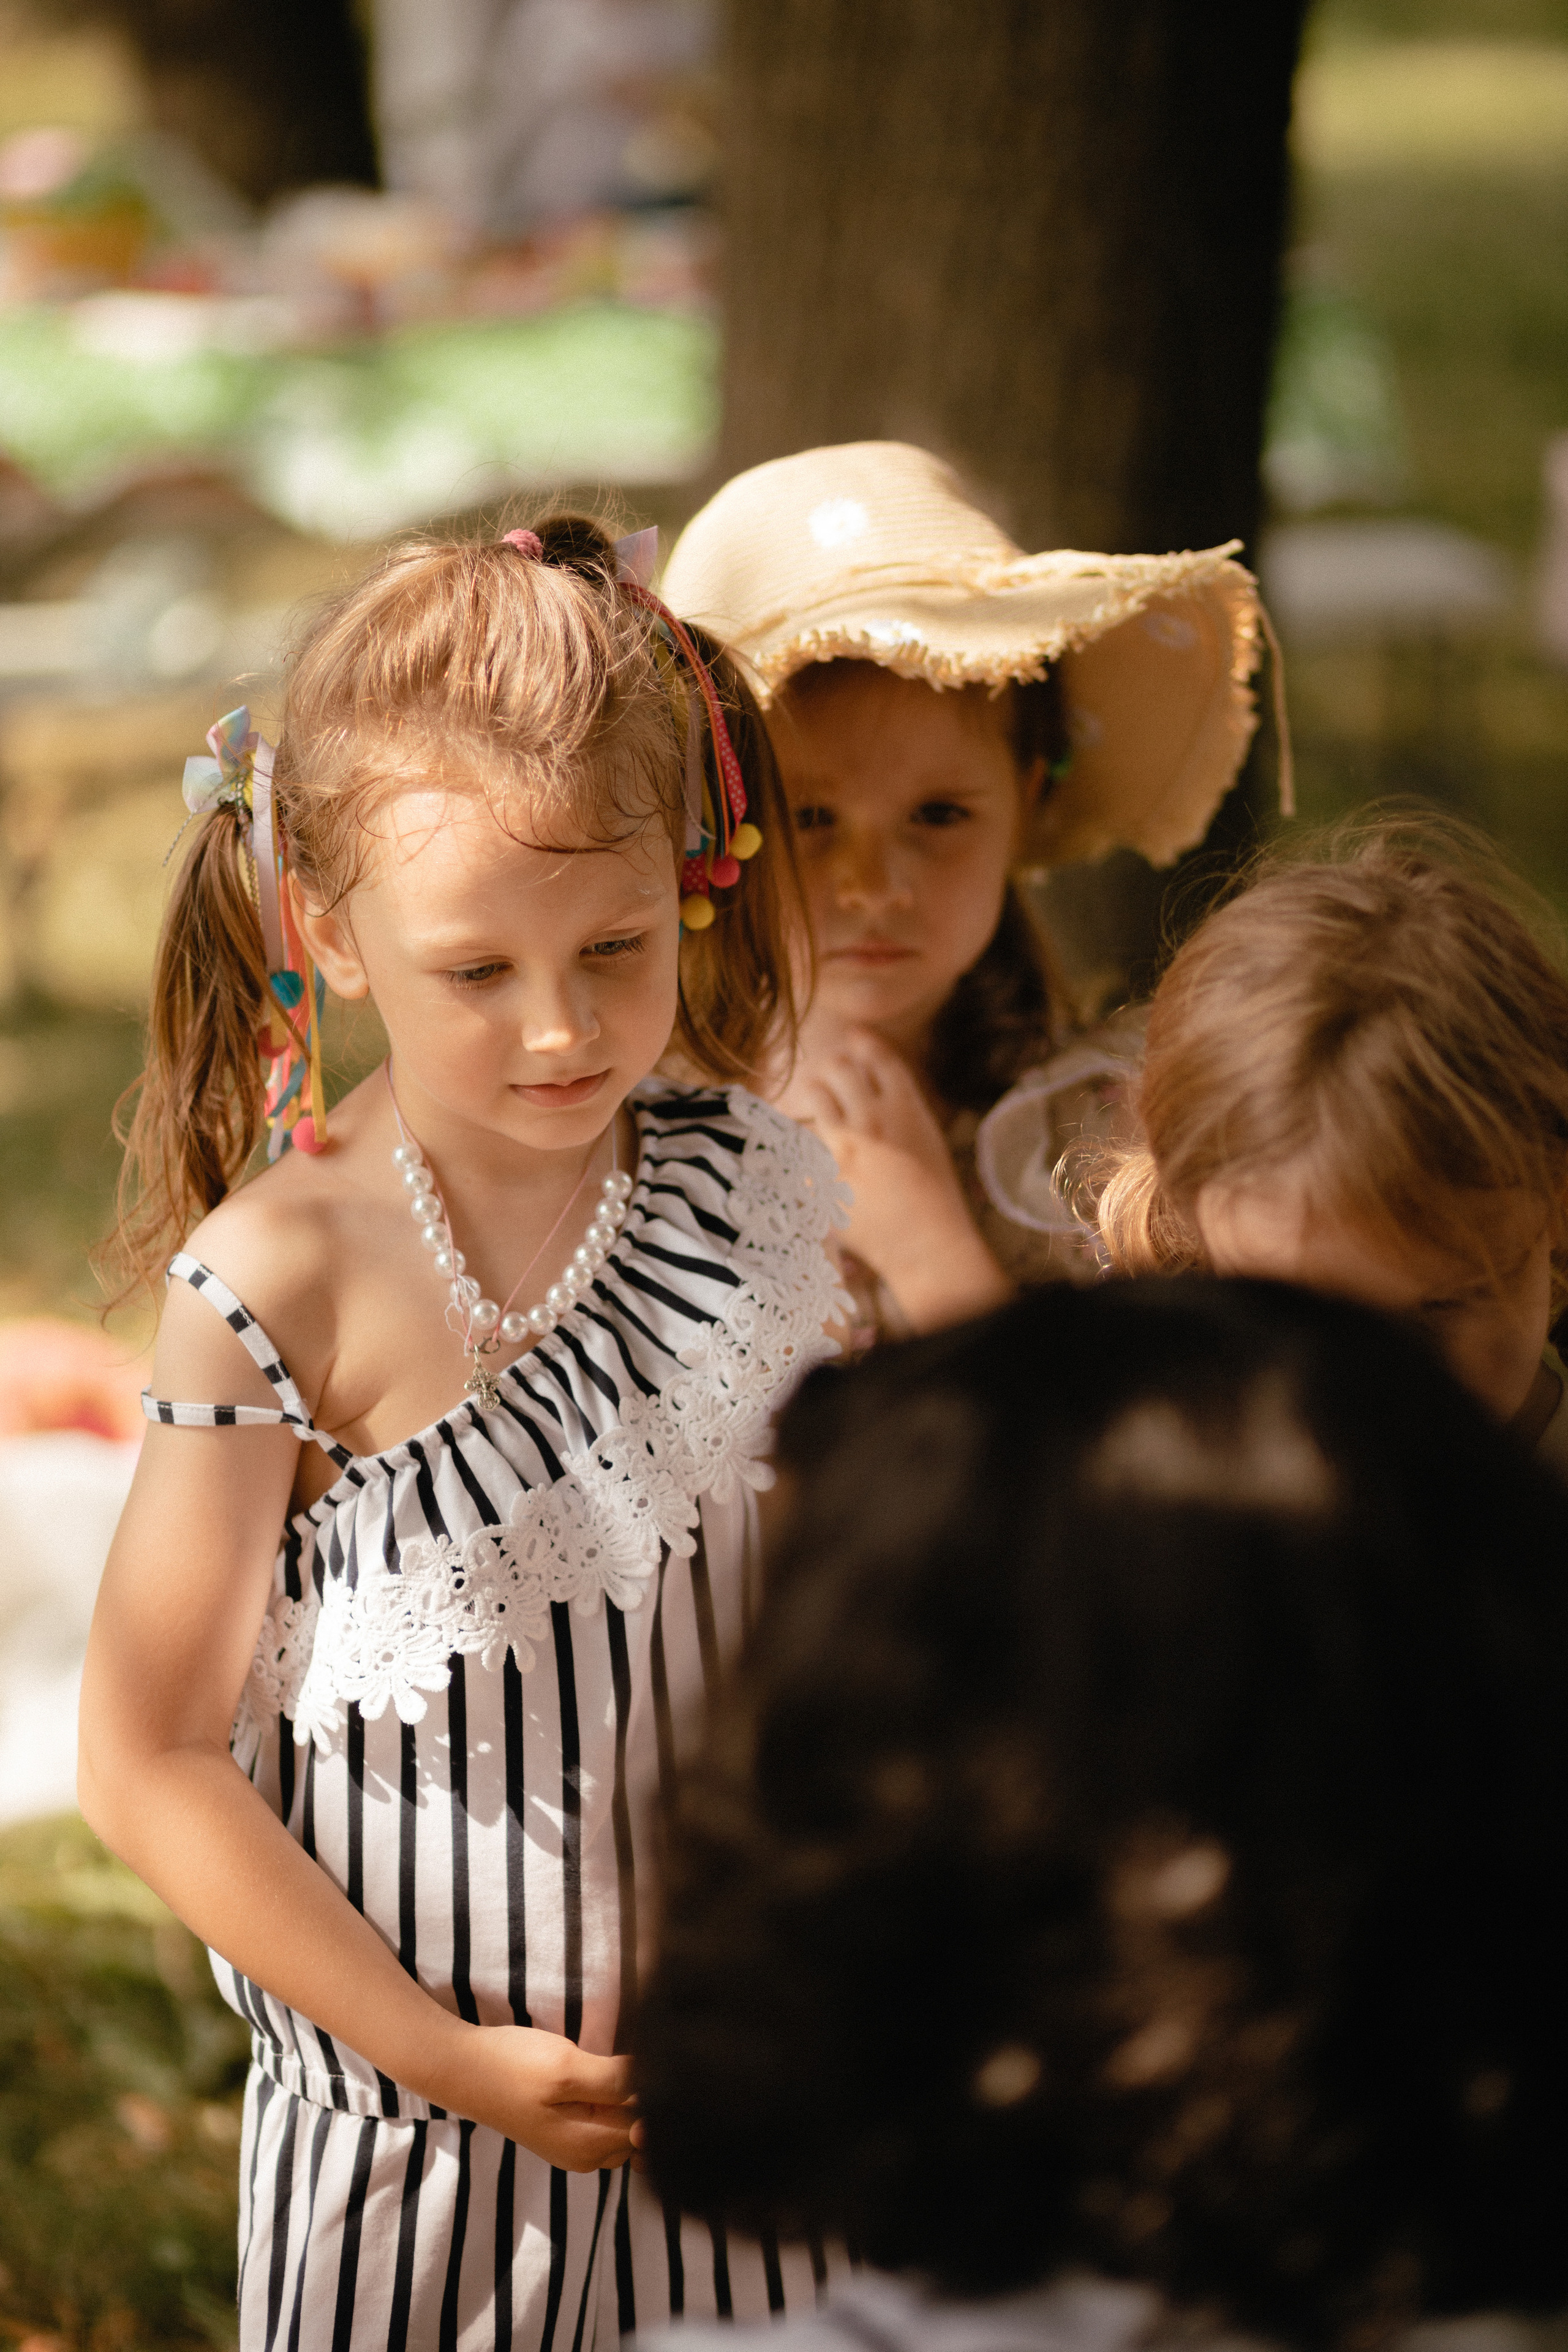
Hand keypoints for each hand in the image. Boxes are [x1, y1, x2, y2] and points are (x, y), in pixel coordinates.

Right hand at [435, 2022, 636, 2170]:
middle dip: (642, 2099)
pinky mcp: (565, 2131)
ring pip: (623, 2125)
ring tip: (608, 2066)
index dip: (655, 2094)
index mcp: (590, 2147)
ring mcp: (575, 2147)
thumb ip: (614, 2083)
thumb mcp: (567, 2067)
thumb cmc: (513, 2066)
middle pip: (640, 2130)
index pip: (650, 2128)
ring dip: (625, 2098)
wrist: (464, 2068)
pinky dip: (611, 2100)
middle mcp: (587, 2157)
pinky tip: (598, 2074)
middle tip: (623, 2061)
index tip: (644, 2066)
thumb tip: (657, 2089)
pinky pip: (606, 2121)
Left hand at [780, 1027, 1011, 1328]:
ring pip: (814, 1094)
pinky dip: (800, 1142)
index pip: (877, 1054)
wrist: (925, 1241)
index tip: (853, 1038)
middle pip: (839, 1066)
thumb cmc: (933, 1193)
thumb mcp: (926, 1137)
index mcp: (906, 1106)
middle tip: (830, 1081)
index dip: (862, 1041)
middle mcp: (873, 1117)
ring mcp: (843, 1145)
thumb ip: (900, 1105)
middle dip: (833, 1069)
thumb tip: (872, 1081)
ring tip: (814, 1110)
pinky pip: (798, 1141)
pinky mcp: (820, 1173)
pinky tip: (805, 1151)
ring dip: (814, 1098)